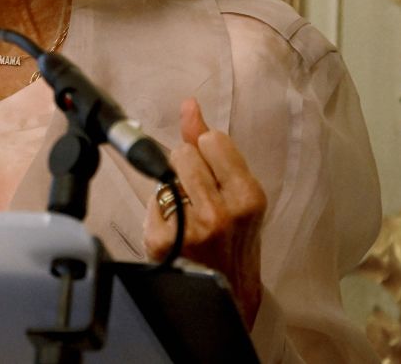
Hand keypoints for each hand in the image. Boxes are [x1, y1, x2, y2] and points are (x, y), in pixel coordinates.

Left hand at [143, 97, 266, 325]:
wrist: (228, 296)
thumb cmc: (234, 239)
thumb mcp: (237, 192)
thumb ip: (213, 145)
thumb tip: (189, 104)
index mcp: (248, 196)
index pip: (212, 140)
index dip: (207, 154)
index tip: (214, 174)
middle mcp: (222, 212)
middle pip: (184, 152)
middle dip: (187, 168)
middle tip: (199, 195)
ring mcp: (191, 228)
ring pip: (166, 172)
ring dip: (173, 185)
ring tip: (187, 209)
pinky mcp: (163, 241)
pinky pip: (152, 199)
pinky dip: (159, 210)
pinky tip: (174, 228)